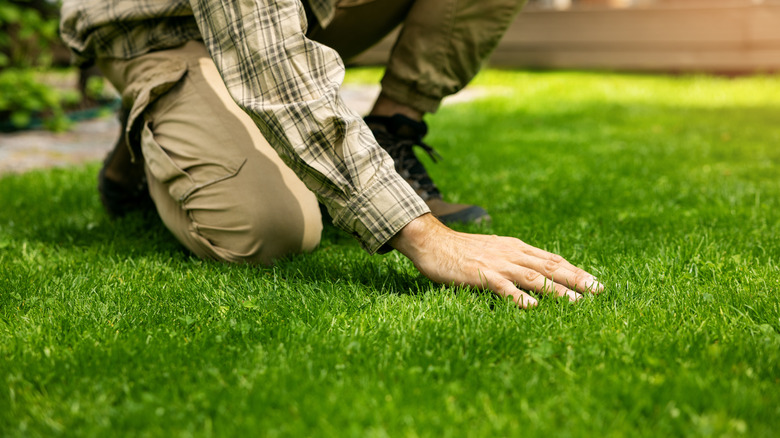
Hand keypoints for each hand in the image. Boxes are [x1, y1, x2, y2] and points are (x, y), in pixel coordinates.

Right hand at [389, 213, 603, 307]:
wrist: (432, 241)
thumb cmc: (461, 250)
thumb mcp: (493, 250)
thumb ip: (513, 259)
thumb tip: (533, 272)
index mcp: (516, 248)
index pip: (552, 260)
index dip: (575, 271)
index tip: (595, 283)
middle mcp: (512, 253)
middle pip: (550, 267)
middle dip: (577, 280)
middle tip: (599, 291)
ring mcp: (498, 264)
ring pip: (534, 277)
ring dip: (557, 290)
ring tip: (577, 303)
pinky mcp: (481, 275)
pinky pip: (504, 287)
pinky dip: (519, 296)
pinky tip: (533, 307)